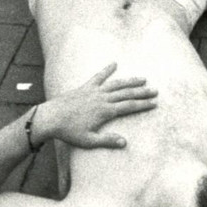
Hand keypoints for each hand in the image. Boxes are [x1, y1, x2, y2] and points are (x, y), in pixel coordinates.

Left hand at [37, 63, 158, 148]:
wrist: (51, 117)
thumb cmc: (69, 132)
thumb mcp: (88, 141)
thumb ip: (107, 141)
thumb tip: (125, 142)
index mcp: (105, 111)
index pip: (129, 107)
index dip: (142, 105)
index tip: (154, 103)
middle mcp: (102, 98)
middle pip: (126, 93)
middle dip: (142, 92)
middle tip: (155, 90)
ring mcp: (94, 91)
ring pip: (117, 84)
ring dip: (130, 81)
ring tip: (142, 79)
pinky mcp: (86, 87)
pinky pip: (98, 76)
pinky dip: (107, 69)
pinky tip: (114, 63)